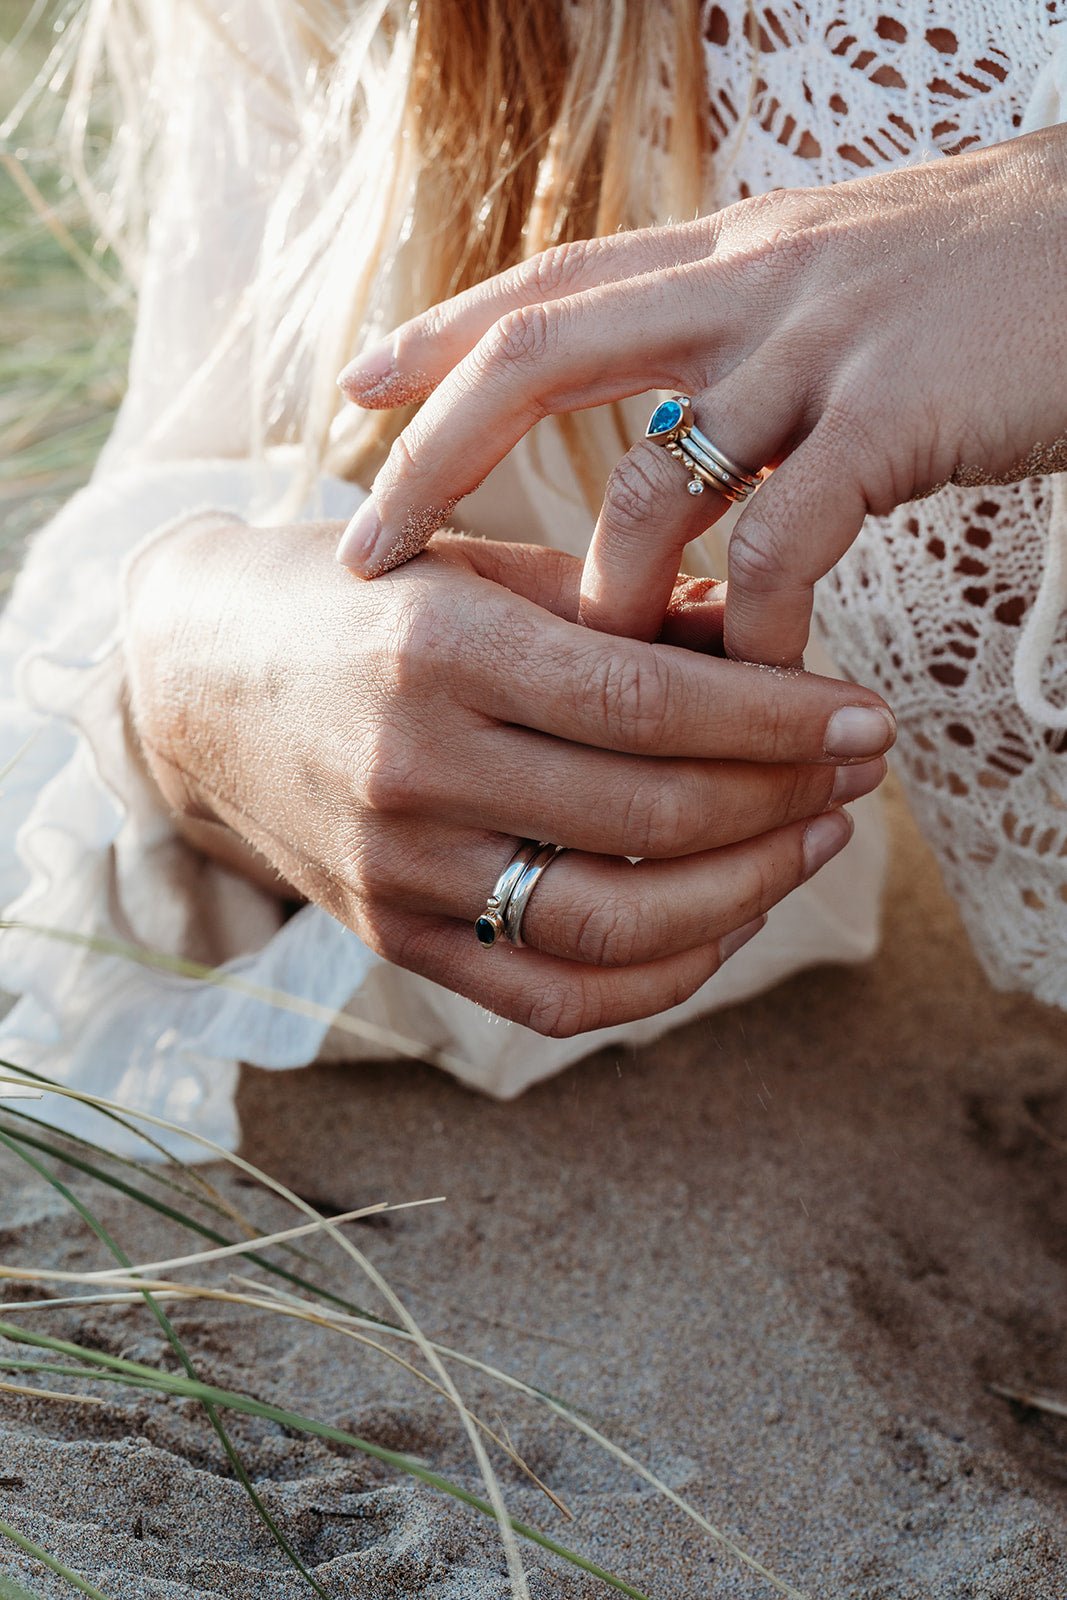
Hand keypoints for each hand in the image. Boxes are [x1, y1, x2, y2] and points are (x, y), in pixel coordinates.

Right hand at [123, 520, 893, 1036]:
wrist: (195, 677)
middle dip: (786, 800)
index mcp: (441, 649)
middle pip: (649, 818)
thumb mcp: (481, 569)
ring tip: (811, 841)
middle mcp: (413, 768)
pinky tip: (726, 919)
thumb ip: (622, 608)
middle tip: (859, 772)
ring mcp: (397, 869)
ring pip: (613, 925)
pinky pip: (552, 997)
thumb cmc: (357, 602)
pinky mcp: (391, 936)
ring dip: (745, 893)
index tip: (866, 718)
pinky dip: (661, 976)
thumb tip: (771, 646)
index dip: (781, 722)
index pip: (651, 705)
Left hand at [335, 125, 1066, 664]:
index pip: (548, 285)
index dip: (439, 334)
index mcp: (726, 258)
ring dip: (606, 593)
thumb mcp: (839, 277)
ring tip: (595, 669)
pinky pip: (780, 548)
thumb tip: (678, 413)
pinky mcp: (890, 421)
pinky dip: (750, 629)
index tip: (354, 388)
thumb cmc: (986, 282)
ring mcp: (814, 351)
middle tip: (370, 549)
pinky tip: (752, 679)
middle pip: (537, 355)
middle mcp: (745, 288)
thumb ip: (745, 330)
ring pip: (652, 483)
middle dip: (438, 456)